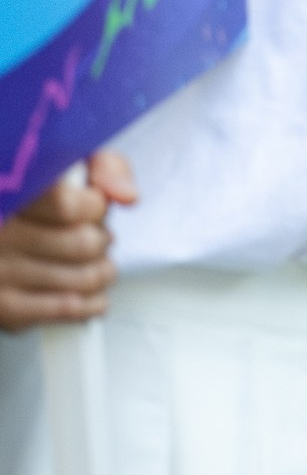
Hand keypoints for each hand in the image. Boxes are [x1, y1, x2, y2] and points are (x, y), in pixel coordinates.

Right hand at [0, 153, 135, 330]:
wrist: (4, 230)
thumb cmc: (39, 200)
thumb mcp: (70, 165)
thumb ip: (104, 167)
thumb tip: (126, 197)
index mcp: (13, 194)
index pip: (68, 205)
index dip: (95, 207)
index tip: (92, 205)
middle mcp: (0, 234)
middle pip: (83, 244)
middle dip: (102, 239)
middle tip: (95, 236)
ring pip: (84, 278)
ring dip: (103, 271)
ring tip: (97, 262)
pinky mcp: (4, 309)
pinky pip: (67, 309)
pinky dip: (92, 302)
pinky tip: (91, 292)